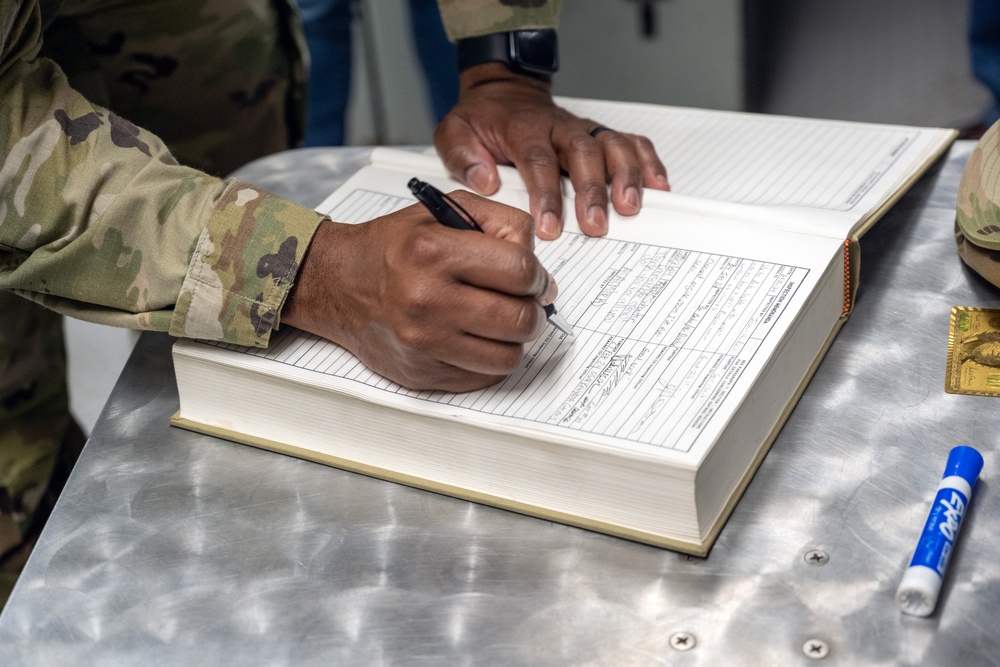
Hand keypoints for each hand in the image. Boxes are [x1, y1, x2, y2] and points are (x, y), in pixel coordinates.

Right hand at [282, 191, 557, 391]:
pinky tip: (475, 337)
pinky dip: (489, 359)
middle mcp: (427, 300)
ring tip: (499, 321)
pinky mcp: (423, 374)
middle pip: (521, 319)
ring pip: (509, 357)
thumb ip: (501, 223)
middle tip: (519, 301)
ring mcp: (424, 343)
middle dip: (531, 309)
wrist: (338, 284)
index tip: (530, 277)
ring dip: (514, 339)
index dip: (536, 275)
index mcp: (434, 252)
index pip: (520, 271)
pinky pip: (484, 377)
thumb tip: (540, 275)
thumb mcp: (444, 210)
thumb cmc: (394, 247)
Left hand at [434, 63, 669, 239]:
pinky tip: (658, 188)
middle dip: (593, 191)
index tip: (550, 225)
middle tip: (595, 225)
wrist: (504, 94)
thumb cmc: (483, 120)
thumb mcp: (455, 132)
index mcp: (524, 129)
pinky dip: (648, 163)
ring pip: (613, 146)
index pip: (538, 161)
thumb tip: (486, 180)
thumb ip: (463, 155)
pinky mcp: (600, 135)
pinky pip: (631, 143)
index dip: (546, 194)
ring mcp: (584, 130)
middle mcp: (560, 128)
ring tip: (630, 208)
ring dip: (626, 177)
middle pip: (583, 154)